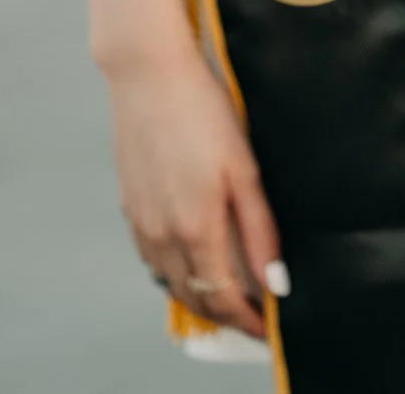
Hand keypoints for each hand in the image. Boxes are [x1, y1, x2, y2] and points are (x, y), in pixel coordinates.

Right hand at [107, 46, 285, 340]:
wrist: (147, 74)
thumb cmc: (202, 112)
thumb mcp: (243, 168)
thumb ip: (260, 228)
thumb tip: (275, 281)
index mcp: (196, 229)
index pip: (223, 298)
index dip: (247, 322)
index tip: (268, 330)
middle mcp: (163, 236)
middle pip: (195, 297)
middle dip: (225, 315)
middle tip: (253, 316)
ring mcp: (141, 223)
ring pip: (170, 281)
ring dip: (198, 294)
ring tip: (228, 291)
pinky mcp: (129, 206)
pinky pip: (152, 258)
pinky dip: (174, 271)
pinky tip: (190, 256)